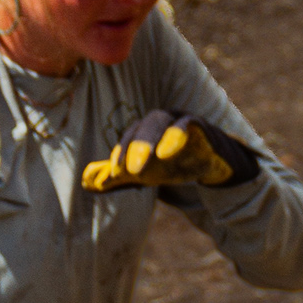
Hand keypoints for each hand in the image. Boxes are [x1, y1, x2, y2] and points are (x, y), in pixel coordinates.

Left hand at [82, 111, 256, 192]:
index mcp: (148, 128)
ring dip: (151, 141)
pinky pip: (190, 124)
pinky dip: (177, 135)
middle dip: (134, 146)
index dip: (121, 151)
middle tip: (126, 171)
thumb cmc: (175, 164)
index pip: (131, 135)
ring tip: (142, 166)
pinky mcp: (204, 127)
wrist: (215, 167)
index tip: (115, 171)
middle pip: (145, 124)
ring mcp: (184, 120)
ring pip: (164, 122)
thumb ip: (119, 177)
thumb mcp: (146, 173)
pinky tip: (166, 153)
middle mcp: (164, 119)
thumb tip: (87, 182)